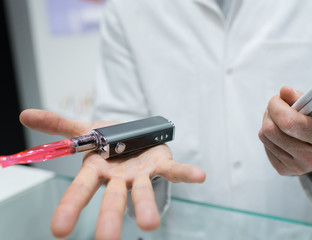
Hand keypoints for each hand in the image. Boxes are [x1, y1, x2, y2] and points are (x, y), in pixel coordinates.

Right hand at [20, 109, 205, 238]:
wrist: (133, 136)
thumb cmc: (108, 140)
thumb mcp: (82, 130)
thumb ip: (57, 125)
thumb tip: (24, 115)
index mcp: (96, 170)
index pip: (80, 192)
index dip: (69, 208)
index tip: (59, 230)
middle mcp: (118, 178)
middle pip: (112, 200)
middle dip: (109, 218)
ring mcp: (141, 175)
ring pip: (142, 193)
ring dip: (146, 207)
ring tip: (150, 225)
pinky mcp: (161, 165)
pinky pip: (174, 171)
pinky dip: (186, 174)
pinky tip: (199, 177)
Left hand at [258, 86, 311, 175]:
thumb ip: (300, 98)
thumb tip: (283, 91)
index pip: (289, 122)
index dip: (277, 107)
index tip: (277, 99)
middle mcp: (310, 157)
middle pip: (271, 130)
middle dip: (269, 113)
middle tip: (275, 107)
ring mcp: (296, 166)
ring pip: (264, 137)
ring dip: (267, 123)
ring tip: (278, 119)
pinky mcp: (283, 170)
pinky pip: (265, 146)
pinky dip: (269, 136)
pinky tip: (280, 134)